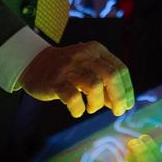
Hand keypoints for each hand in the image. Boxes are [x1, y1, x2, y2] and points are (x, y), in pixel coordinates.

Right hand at [18, 41, 134, 116]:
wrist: (34, 63)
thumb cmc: (68, 70)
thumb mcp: (88, 68)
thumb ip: (104, 82)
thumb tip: (120, 104)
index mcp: (96, 50)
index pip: (120, 69)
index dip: (127, 89)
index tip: (128, 105)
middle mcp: (84, 55)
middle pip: (111, 76)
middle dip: (119, 97)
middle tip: (118, 112)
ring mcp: (69, 68)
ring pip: (94, 87)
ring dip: (97, 103)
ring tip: (91, 108)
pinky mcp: (55, 81)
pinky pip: (73, 98)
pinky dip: (78, 109)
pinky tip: (77, 111)